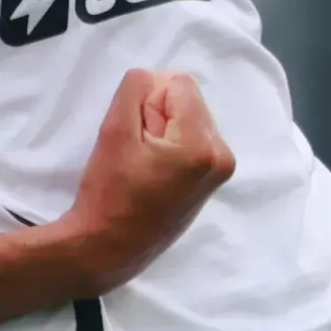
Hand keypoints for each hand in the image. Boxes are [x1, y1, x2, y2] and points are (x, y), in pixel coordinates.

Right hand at [57, 69, 232, 295]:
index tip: (135, 135)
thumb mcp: (114, 130)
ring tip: (144, 164)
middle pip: (188, 100)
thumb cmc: (109, 193)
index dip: (148, 102)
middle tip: (137, 152)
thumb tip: (158, 81)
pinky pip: (193, 140)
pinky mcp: (212, 181)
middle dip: (159, 116)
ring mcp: (220, 172)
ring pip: (190, 118)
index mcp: (203, 144)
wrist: (109, 248)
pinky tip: (154, 172)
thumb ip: (137, 89)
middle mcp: (222, 156)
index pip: (178, 83)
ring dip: (165, 130)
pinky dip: (172, 146)